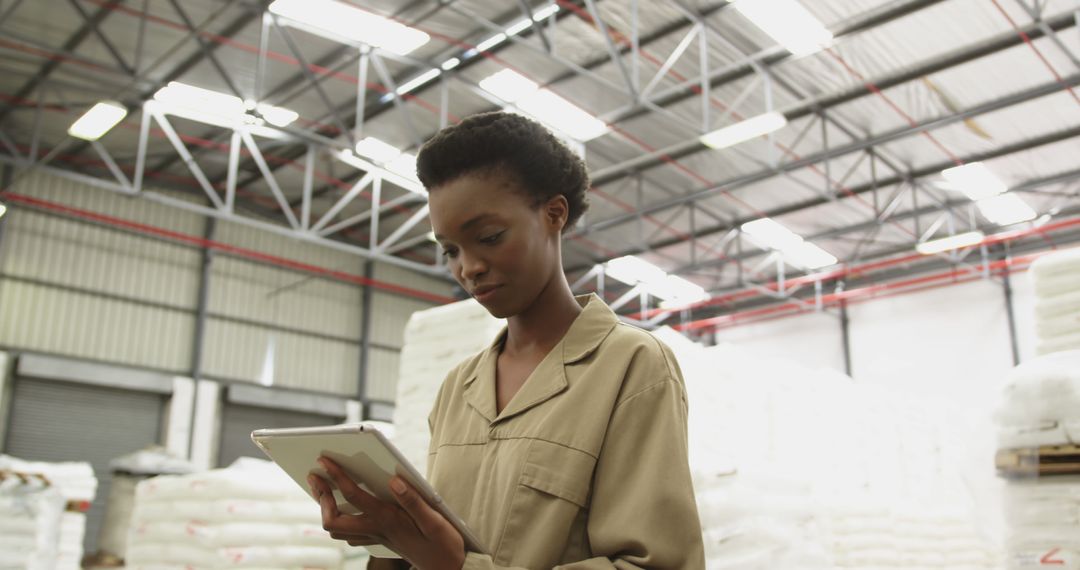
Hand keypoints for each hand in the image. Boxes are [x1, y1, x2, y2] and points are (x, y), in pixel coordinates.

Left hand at [309, 456, 465, 569]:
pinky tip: (344, 507)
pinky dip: (341, 519)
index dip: (337, 476)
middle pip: (333, 521)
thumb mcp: (435, 520)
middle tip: (314, 476)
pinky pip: (351, 534)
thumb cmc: (443, 544)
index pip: (354, 496)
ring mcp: (376, 537)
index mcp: (388, 520)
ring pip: (338, 530)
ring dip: (326, 508)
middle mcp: (377, 530)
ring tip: (323, 488)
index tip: (324, 460)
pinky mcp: (381, 540)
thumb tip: (393, 481)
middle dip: (320, 497)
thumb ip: (413, 501)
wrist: (448, 569)